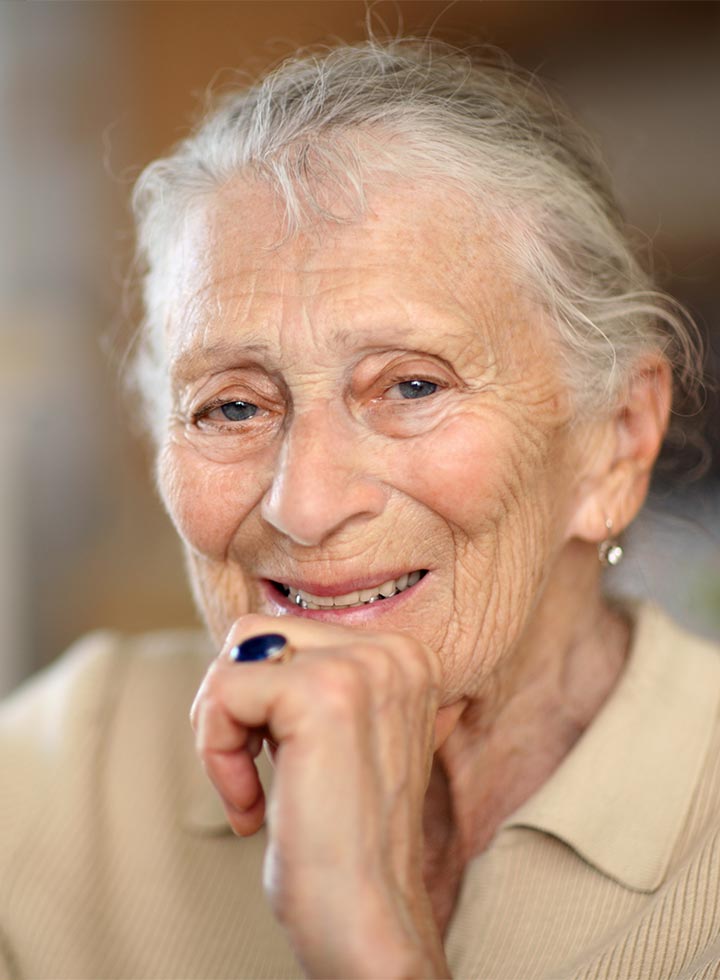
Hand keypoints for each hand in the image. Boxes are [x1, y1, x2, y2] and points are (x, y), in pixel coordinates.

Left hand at [190, 614, 455, 978]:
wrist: (370, 920)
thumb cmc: (347, 841)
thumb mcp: (347, 739)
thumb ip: (328, 682)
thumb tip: (262, 639)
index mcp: (406, 657)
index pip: (290, 632)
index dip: (262, 702)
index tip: (282, 764)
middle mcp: (394, 651)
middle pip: (257, 633)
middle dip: (235, 707)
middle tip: (255, 773)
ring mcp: (361, 668)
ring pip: (234, 656)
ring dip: (221, 728)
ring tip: (251, 787)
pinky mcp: (320, 694)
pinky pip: (223, 690)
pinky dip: (215, 753)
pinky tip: (251, 807)